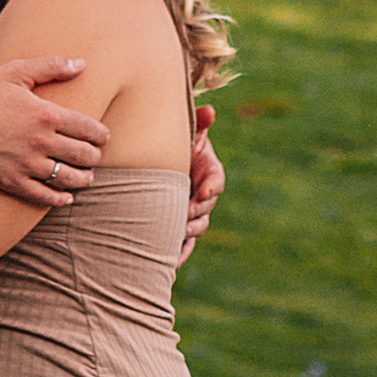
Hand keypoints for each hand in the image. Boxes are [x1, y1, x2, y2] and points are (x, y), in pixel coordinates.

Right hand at [0, 55, 110, 206]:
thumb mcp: (16, 72)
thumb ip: (51, 66)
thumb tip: (81, 64)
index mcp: (45, 114)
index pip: (88, 128)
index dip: (101, 135)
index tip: (103, 137)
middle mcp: (40, 141)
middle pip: (82, 155)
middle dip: (94, 157)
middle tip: (95, 156)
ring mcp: (26, 164)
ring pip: (67, 178)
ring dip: (82, 179)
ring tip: (86, 177)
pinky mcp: (11, 181)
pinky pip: (42, 196)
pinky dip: (59, 199)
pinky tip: (66, 197)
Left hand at [179, 103, 223, 264]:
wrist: (161, 161)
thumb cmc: (177, 145)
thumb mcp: (188, 133)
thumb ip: (199, 124)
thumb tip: (209, 111)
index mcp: (209, 172)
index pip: (215, 182)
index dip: (210, 187)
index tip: (202, 191)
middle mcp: (204, 195)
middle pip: (205, 208)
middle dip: (195, 213)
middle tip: (184, 216)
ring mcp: (193, 212)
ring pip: (197, 227)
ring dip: (188, 232)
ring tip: (177, 234)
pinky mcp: (181, 227)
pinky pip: (184, 244)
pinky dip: (179, 254)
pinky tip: (171, 265)